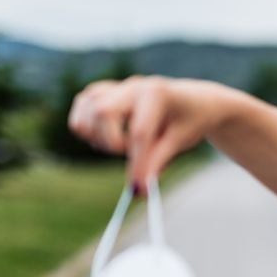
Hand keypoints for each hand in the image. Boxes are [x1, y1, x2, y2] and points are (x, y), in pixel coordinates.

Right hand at [68, 75, 224, 193]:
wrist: (194, 102)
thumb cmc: (189, 121)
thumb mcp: (180, 142)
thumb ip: (157, 163)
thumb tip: (138, 190)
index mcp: (158, 94)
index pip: (139, 131)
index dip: (137, 162)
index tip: (140, 186)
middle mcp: (134, 85)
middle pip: (103, 112)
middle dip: (111, 141)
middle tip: (129, 153)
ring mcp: (117, 86)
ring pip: (88, 109)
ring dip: (98, 135)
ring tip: (122, 143)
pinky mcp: (103, 90)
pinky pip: (82, 105)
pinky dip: (87, 125)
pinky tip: (108, 134)